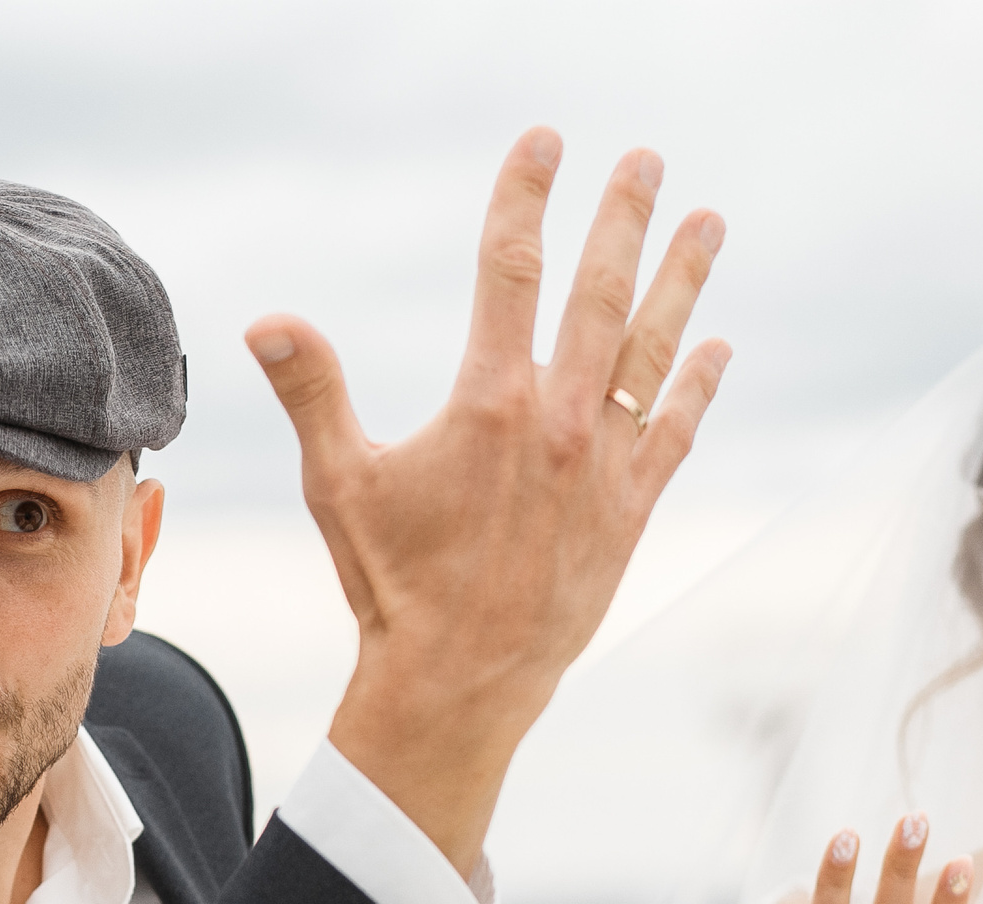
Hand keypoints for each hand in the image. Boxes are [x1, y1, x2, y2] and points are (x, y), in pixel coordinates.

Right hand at [250, 129, 729, 871]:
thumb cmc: (391, 584)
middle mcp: (559, 420)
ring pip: (651, 349)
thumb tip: (268, 321)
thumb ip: (312, 391)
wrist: (458, 681)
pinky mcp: (629, 511)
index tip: (545, 143)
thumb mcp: (339, 483)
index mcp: (489, 401)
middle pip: (599, 292)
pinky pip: (673, 431)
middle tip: (646, 160)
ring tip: (709, 223)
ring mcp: (603, 464)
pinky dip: (696, 384)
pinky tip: (715, 345)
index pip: (510, 269)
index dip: (526, 197)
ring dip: (682, 280)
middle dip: (624, 218)